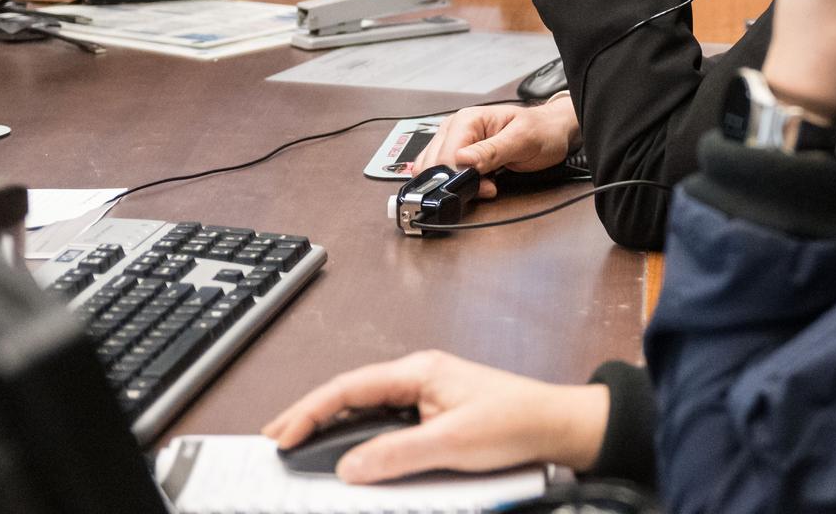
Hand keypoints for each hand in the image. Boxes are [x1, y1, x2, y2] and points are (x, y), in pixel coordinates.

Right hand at [263, 351, 608, 483]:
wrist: (558, 425)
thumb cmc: (516, 420)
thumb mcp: (453, 441)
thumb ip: (398, 453)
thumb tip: (350, 466)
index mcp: (419, 370)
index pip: (350, 387)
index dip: (310, 411)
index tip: (283, 434)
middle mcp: (418, 378)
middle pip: (352, 396)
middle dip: (312, 417)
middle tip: (277, 441)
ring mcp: (426, 396)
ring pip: (367, 412)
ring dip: (335, 429)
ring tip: (302, 448)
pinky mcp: (435, 416)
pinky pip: (387, 426)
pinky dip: (362, 439)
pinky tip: (350, 455)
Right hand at [414, 98, 579, 198]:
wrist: (550, 132)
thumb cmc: (540, 131)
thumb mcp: (521, 141)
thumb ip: (492, 151)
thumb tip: (462, 159)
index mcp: (467, 120)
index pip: (446, 157)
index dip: (462, 177)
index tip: (487, 184)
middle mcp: (455, 128)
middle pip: (436, 166)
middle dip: (460, 182)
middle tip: (489, 184)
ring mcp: (453, 141)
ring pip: (436, 172)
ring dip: (458, 184)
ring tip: (485, 181)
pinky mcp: (456, 153)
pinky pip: (443, 174)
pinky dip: (457, 184)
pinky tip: (477, 182)